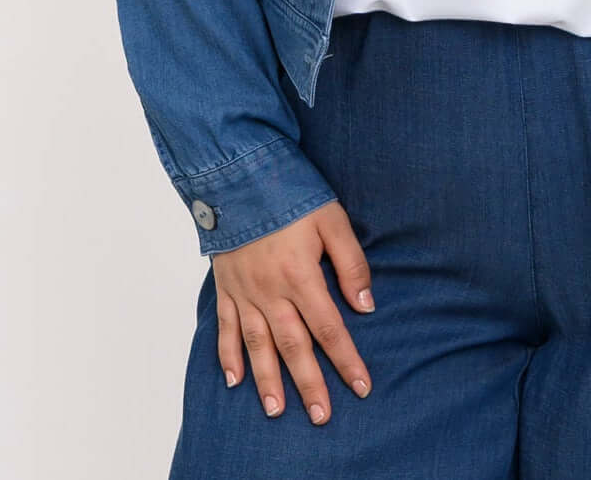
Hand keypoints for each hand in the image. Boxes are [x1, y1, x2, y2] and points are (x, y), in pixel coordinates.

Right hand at [212, 199, 375, 424]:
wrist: (240, 174)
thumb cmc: (291, 194)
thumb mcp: (332, 219)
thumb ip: (351, 263)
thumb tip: (366, 306)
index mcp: (300, 276)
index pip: (328, 328)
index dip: (346, 359)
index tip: (361, 386)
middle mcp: (270, 292)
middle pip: (293, 347)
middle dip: (309, 384)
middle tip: (322, 416)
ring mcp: (244, 292)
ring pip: (258, 346)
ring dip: (268, 381)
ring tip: (278, 410)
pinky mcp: (225, 286)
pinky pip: (225, 328)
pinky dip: (228, 356)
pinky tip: (235, 381)